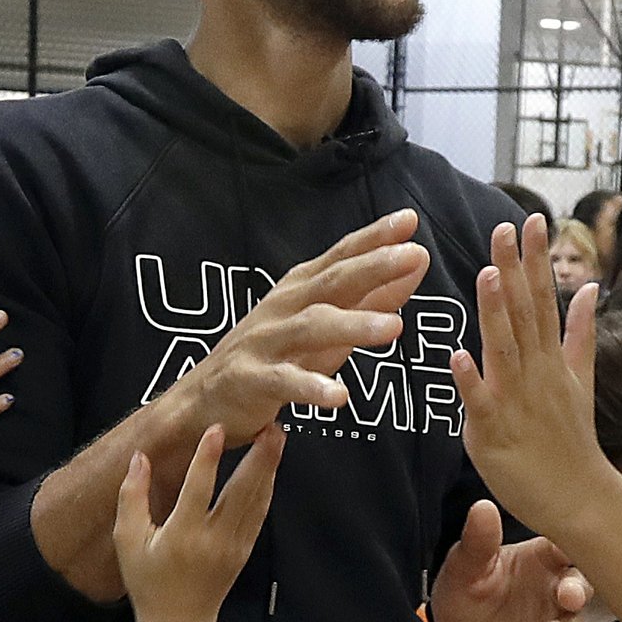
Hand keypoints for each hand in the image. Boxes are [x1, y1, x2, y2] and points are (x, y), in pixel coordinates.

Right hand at [113, 423, 281, 621]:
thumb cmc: (148, 579)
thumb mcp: (128, 540)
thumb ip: (132, 497)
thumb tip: (140, 458)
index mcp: (182, 536)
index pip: (198, 490)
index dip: (207, 459)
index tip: (217, 429)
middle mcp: (213, 540)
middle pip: (242, 493)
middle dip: (259, 458)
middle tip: (272, 427)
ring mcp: (234, 547)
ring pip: (257, 501)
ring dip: (269, 468)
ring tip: (277, 438)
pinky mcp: (245, 551)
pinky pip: (259, 515)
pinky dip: (267, 489)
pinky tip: (271, 469)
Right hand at [139, 211, 430, 462]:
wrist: (204, 400)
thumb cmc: (273, 357)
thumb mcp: (327, 328)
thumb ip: (371, 299)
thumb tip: (416, 265)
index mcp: (301, 290)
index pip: (341, 257)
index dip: (374, 238)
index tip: (409, 220)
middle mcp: (283, 308)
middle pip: (332, 282)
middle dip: (373, 267)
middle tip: (413, 256)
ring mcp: (265, 341)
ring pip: (312, 328)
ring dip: (353, 325)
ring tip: (395, 328)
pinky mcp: (251, 379)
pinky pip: (284, 382)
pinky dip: (311, 387)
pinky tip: (339, 396)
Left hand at [431, 502, 588, 621]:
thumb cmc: (465, 601)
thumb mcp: (463, 572)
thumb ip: (476, 544)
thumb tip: (482, 507)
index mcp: (543, 562)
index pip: (569, 548)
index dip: (575, 548)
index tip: (567, 552)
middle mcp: (558, 593)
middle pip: (584, 589)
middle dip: (578, 593)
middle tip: (566, 599)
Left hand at [453, 215, 614, 534]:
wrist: (578, 497)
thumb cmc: (572, 439)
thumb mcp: (581, 378)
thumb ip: (581, 332)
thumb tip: (590, 288)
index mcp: (551, 358)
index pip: (543, 299)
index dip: (535, 260)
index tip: (531, 220)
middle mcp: (536, 373)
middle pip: (523, 314)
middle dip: (514, 270)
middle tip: (504, 227)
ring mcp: (516, 401)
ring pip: (504, 350)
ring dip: (495, 312)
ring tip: (487, 273)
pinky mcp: (495, 433)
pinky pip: (480, 403)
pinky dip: (470, 380)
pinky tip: (457, 355)